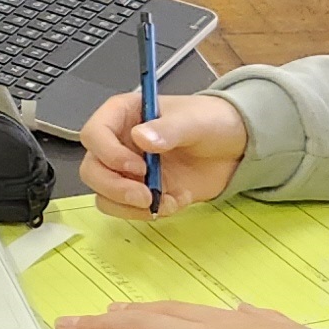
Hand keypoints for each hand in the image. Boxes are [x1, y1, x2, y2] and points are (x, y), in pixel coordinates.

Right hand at [72, 88, 248, 216]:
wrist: (236, 148)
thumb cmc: (212, 121)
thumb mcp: (195, 120)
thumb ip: (169, 128)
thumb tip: (141, 138)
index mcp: (124, 115)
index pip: (94, 134)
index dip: (108, 154)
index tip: (138, 167)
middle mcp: (119, 144)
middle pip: (92, 169)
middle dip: (114, 187)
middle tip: (144, 194)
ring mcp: (128, 171)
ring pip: (103, 194)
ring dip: (127, 205)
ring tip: (161, 201)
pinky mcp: (141, 192)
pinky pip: (127, 210)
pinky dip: (149, 213)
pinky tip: (175, 201)